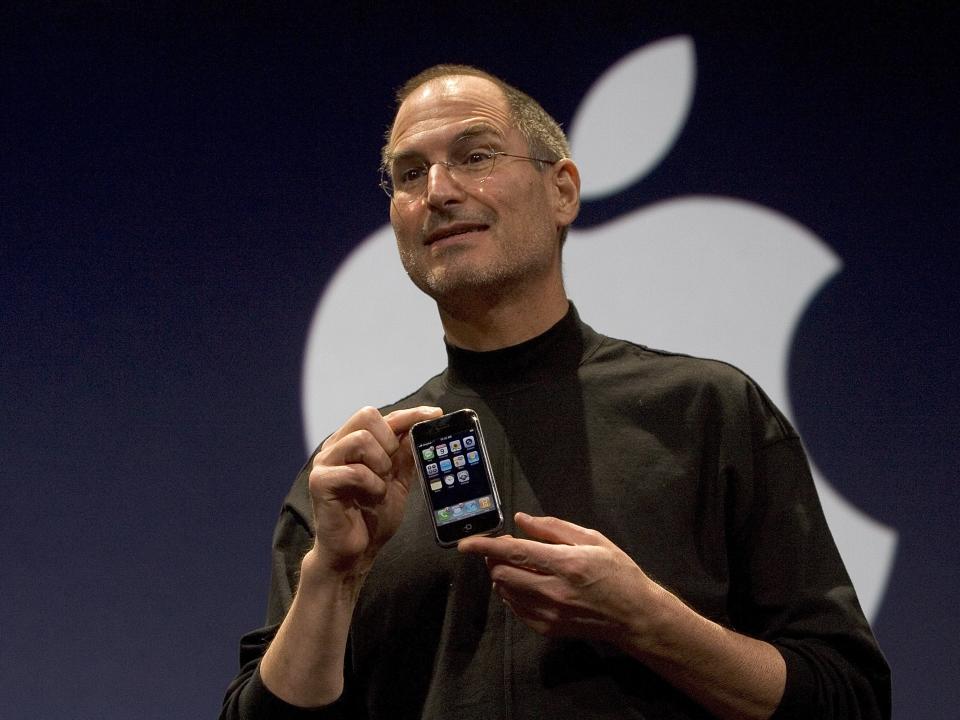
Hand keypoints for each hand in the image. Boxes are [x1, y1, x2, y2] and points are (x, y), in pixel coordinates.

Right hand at [308, 405, 441, 575]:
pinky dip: (373, 485)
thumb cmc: (372, 516)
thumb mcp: (397, 480)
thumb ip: (404, 454)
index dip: (409, 413)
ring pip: (360, 439)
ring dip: (381, 463)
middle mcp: (336, 447)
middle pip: (366, 415)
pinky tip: (372, 496)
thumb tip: (420, 425)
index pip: (381, 416)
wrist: (355, 552)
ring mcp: (325, 463)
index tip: (434, 414)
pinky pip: (355, 471)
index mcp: (352, 442)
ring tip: (380, 484)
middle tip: (391, 467)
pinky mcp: (319, 482)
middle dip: (389, 440)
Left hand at [458, 512, 659, 648]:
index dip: (484, 546)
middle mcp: (553, 591)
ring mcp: (549, 613)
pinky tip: (528, 584)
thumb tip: (521, 520)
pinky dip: (513, 593)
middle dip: (494, 558)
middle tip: (505, 548)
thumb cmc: (618, 572)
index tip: (465, 543)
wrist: (635, 617)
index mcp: (565, 563)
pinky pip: (515, 608)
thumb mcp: (592, 539)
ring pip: (505, 591)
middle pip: (501, 574)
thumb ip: (553, 528)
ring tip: (520, 565)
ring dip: (503, 575)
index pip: (513, 552)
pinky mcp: (547, 629)